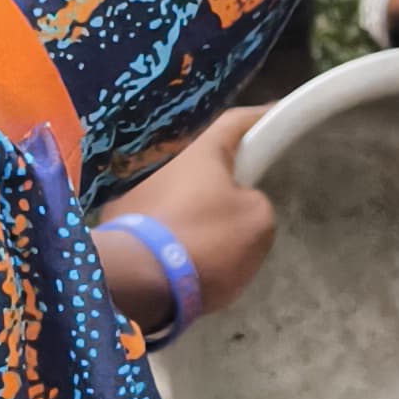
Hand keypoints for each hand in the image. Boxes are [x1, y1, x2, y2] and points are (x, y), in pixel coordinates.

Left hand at [94, 106, 277, 331]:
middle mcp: (163, 164)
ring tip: (217, 250)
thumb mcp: (258, 222)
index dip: (262, 116)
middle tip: (248, 206)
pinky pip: (160, 226)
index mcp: (200, 153)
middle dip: (226, 180)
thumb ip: (256, 202)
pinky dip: (175, 239)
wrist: (136, 284)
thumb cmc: (204, 243)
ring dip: (198, 214)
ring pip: (182, 198)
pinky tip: (186, 266)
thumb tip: (236, 205)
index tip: (279, 113)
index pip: (236, 122)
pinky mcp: (119, 227)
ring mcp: (134, 195)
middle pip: (206, 165)